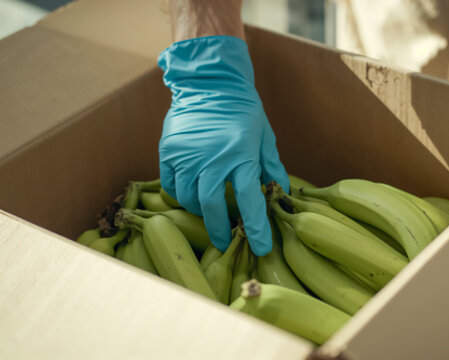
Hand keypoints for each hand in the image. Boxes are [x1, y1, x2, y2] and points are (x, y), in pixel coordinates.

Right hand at [157, 36, 288, 255]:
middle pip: (212, 208)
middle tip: (225, 241)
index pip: (250, 202)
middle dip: (219, 230)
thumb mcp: (264, 137)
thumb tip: (280, 193)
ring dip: (200, 211)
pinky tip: (191, 194)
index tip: (261, 248)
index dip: (256, 229)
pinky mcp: (168, 152)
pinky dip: (181, 194)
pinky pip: (171, 185)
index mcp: (241, 156)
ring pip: (188, 199)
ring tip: (210, 213)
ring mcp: (186, 156)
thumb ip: (271, 167)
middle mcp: (212, 159)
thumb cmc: (242, 110)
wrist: (209, 82)